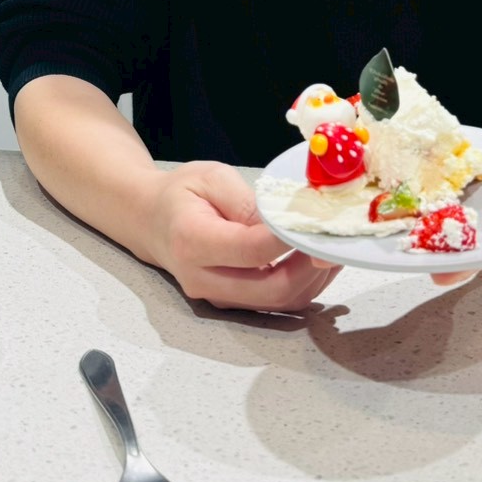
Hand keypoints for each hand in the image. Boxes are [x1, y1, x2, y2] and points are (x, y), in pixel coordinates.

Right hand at [144, 160, 341, 311]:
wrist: (151, 221)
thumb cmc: (181, 194)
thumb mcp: (211, 177)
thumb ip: (246, 201)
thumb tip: (282, 224)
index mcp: (192, 241)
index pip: (250, 250)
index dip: (288, 238)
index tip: (314, 221)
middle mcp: (202, 279)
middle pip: (270, 289)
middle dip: (310, 268)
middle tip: (330, 241)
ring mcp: (217, 297)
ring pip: (277, 302)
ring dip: (312, 280)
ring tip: (328, 249)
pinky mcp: (231, 303)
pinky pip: (274, 303)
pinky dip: (303, 286)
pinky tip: (315, 262)